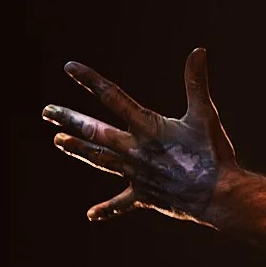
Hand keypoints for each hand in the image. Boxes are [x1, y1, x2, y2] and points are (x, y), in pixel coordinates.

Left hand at [42, 48, 239, 223]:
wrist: (218, 194)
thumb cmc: (213, 153)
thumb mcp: (205, 114)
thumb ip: (196, 82)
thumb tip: (198, 51)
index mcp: (148, 127)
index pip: (113, 98)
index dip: (90, 81)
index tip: (69, 68)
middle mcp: (134, 149)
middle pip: (95, 131)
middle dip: (70, 120)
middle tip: (47, 111)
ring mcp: (136, 173)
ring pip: (99, 159)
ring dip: (78, 149)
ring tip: (58, 141)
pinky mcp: (143, 195)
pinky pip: (121, 203)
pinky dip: (107, 209)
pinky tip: (91, 215)